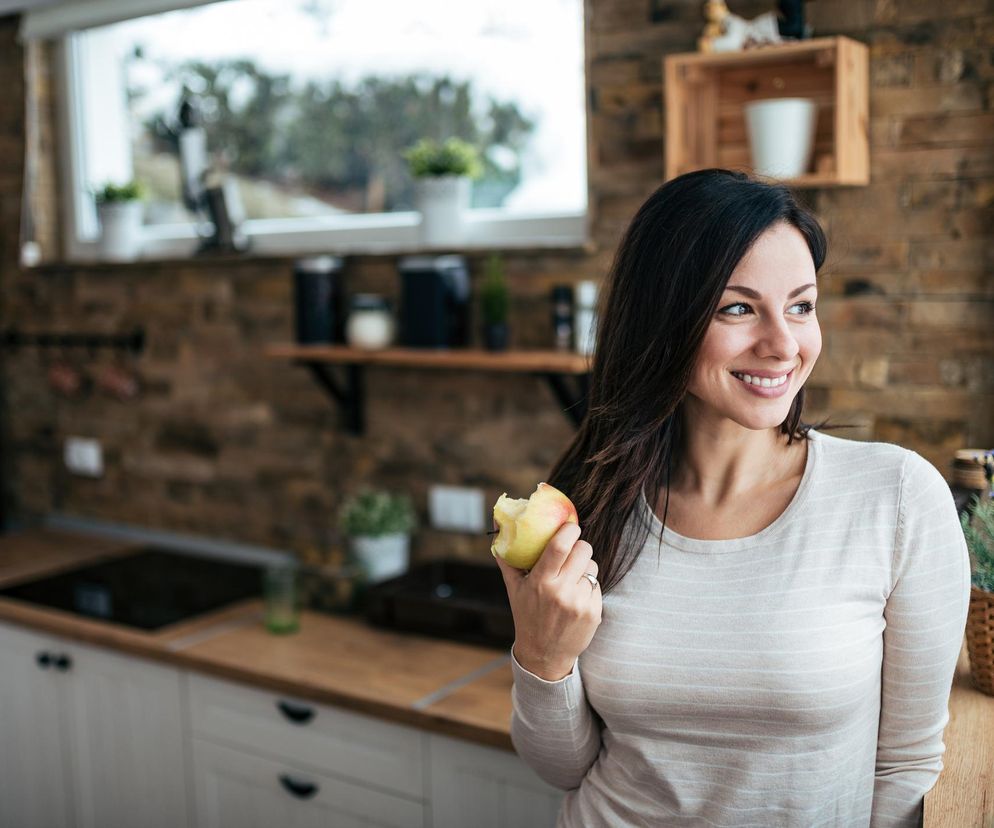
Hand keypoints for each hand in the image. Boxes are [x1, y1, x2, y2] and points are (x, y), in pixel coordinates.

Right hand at [494, 522, 601, 680]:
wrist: (544, 654)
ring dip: (585, 568)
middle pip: (583, 550)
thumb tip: (498, 524)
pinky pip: (597, 585)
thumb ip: (507, 557)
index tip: (570, 525)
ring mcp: (579, 602)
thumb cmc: (527, 615)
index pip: (560, 546)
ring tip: (571, 579)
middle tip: (573, 550)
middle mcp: (561, 592)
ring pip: (593, 567)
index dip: (569, 530)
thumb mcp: (514, 588)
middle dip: (580, 545)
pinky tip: (577, 598)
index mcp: (540, 582)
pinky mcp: (594, 612)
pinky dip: (588, 587)